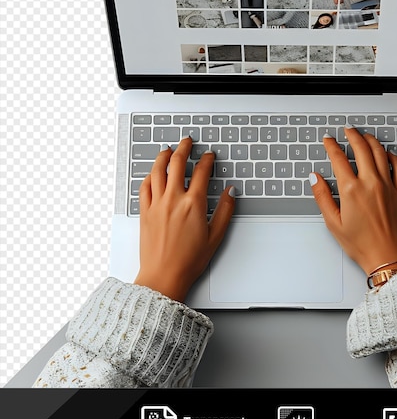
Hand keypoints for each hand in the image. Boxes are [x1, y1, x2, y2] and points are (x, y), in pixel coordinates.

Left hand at [134, 137, 234, 301]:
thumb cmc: (188, 261)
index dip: (207, 160)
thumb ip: (224, 210)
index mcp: (193, 204)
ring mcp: (156, 204)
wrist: (163, 276)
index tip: (209, 156)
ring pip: (157, 170)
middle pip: (177, 163)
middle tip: (188, 141)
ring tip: (168, 149)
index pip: (201, 172)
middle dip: (184, 148)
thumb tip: (230, 192)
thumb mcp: (215, 236)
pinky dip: (150, 175)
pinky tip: (153, 173)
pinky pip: (145, 186)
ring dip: (163, 156)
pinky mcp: (144, 212)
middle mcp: (173, 200)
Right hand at [310, 128, 396, 276]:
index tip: (328, 140)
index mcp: (351, 190)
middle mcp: (370, 183)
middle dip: (352, 135)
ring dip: (371, 140)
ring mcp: (388, 186)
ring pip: (380, 153)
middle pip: (361, 148)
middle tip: (347, 130)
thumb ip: (322, 197)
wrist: (389, 258)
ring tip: (365, 136)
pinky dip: (391, 156)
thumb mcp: (333, 223)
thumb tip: (315, 178)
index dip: (331, 145)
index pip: (338, 158)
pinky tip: (387, 154)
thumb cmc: (362, 245)